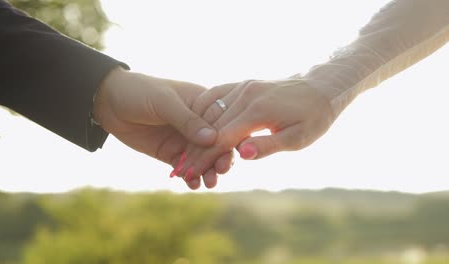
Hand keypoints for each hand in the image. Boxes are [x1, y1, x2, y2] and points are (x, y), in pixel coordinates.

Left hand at [92, 67, 219, 188]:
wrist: (108, 102)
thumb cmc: (140, 91)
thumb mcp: (164, 102)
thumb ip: (187, 120)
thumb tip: (212, 139)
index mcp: (203, 104)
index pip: (223, 122)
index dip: (230, 138)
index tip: (232, 153)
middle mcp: (198, 123)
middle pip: (217, 144)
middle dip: (221, 159)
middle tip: (220, 172)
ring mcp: (185, 140)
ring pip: (203, 159)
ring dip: (208, 171)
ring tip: (209, 183)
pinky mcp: (171, 153)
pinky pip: (185, 168)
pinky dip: (190, 177)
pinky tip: (192, 185)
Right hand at [178, 78, 335, 183]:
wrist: (322, 87)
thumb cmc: (314, 118)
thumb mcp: (298, 138)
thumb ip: (268, 145)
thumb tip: (241, 154)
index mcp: (258, 111)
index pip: (222, 139)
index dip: (203, 159)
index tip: (188, 174)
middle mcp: (246, 95)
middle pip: (211, 127)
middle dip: (194, 151)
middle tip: (179, 169)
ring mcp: (243, 87)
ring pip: (209, 112)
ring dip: (195, 134)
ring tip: (184, 153)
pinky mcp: (243, 84)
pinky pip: (215, 96)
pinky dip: (201, 111)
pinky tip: (194, 123)